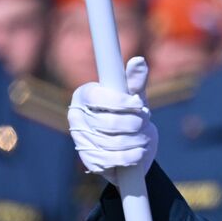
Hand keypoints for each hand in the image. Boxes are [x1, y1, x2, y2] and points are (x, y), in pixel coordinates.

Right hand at [68, 57, 157, 184]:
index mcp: (84, 95)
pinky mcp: (89, 160)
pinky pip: (113, 160)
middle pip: (108, 123)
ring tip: (144, 136)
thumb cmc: (131, 113)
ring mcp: (81, 140)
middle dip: (134, 123)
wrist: (132, 146)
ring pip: (113, 143)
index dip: (121, 102)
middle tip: (144, 121)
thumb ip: (136, 80)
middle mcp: (76, 117)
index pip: (98, 98)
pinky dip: (132, 156)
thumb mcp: (135, 96)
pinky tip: (139, 151)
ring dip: (136, 140)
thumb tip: (138, 60)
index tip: (139, 104)